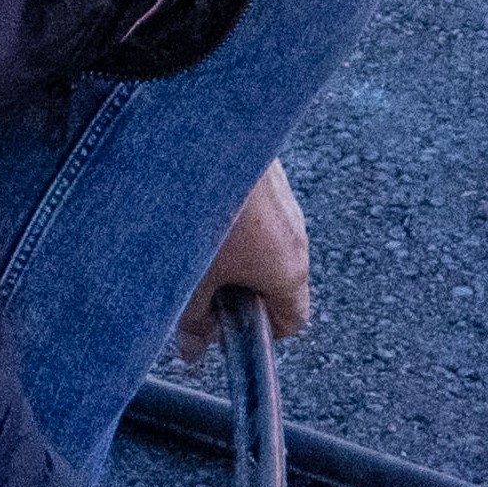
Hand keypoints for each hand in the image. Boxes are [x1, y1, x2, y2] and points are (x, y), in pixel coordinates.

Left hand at [173, 161, 310, 364]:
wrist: (208, 135)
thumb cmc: (208, 212)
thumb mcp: (189, 281)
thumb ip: (193, 321)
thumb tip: (192, 351)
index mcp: (289, 272)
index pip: (291, 322)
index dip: (256, 333)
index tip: (223, 327)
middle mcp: (297, 237)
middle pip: (276, 281)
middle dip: (237, 289)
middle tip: (197, 284)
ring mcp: (286, 202)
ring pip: (263, 243)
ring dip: (232, 251)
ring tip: (192, 241)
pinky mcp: (270, 174)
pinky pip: (255, 211)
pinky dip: (231, 217)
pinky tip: (197, 209)